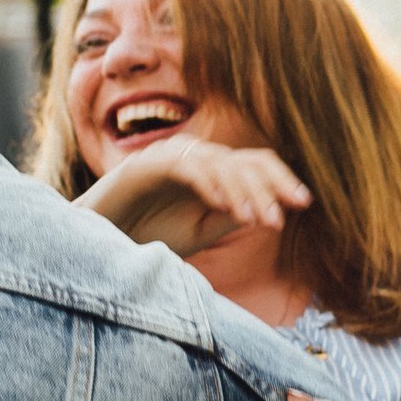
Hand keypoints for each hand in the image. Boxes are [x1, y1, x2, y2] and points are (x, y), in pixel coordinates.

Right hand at [76, 136, 310, 257]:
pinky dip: (210, 184)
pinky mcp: (147, 163)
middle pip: (243, 161)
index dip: (280, 181)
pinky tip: (226, 207)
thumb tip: (268, 212)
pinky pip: (187, 167)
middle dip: (269, 186)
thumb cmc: (145, 236)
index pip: (252, 167)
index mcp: (209, 173)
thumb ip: (229, 218)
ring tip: (259, 219)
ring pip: (220, 163)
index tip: (303, 204)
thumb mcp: (198, 233)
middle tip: (282, 216)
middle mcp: (193, 158)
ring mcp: (170, 156)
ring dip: (243, 191)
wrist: (97, 244)